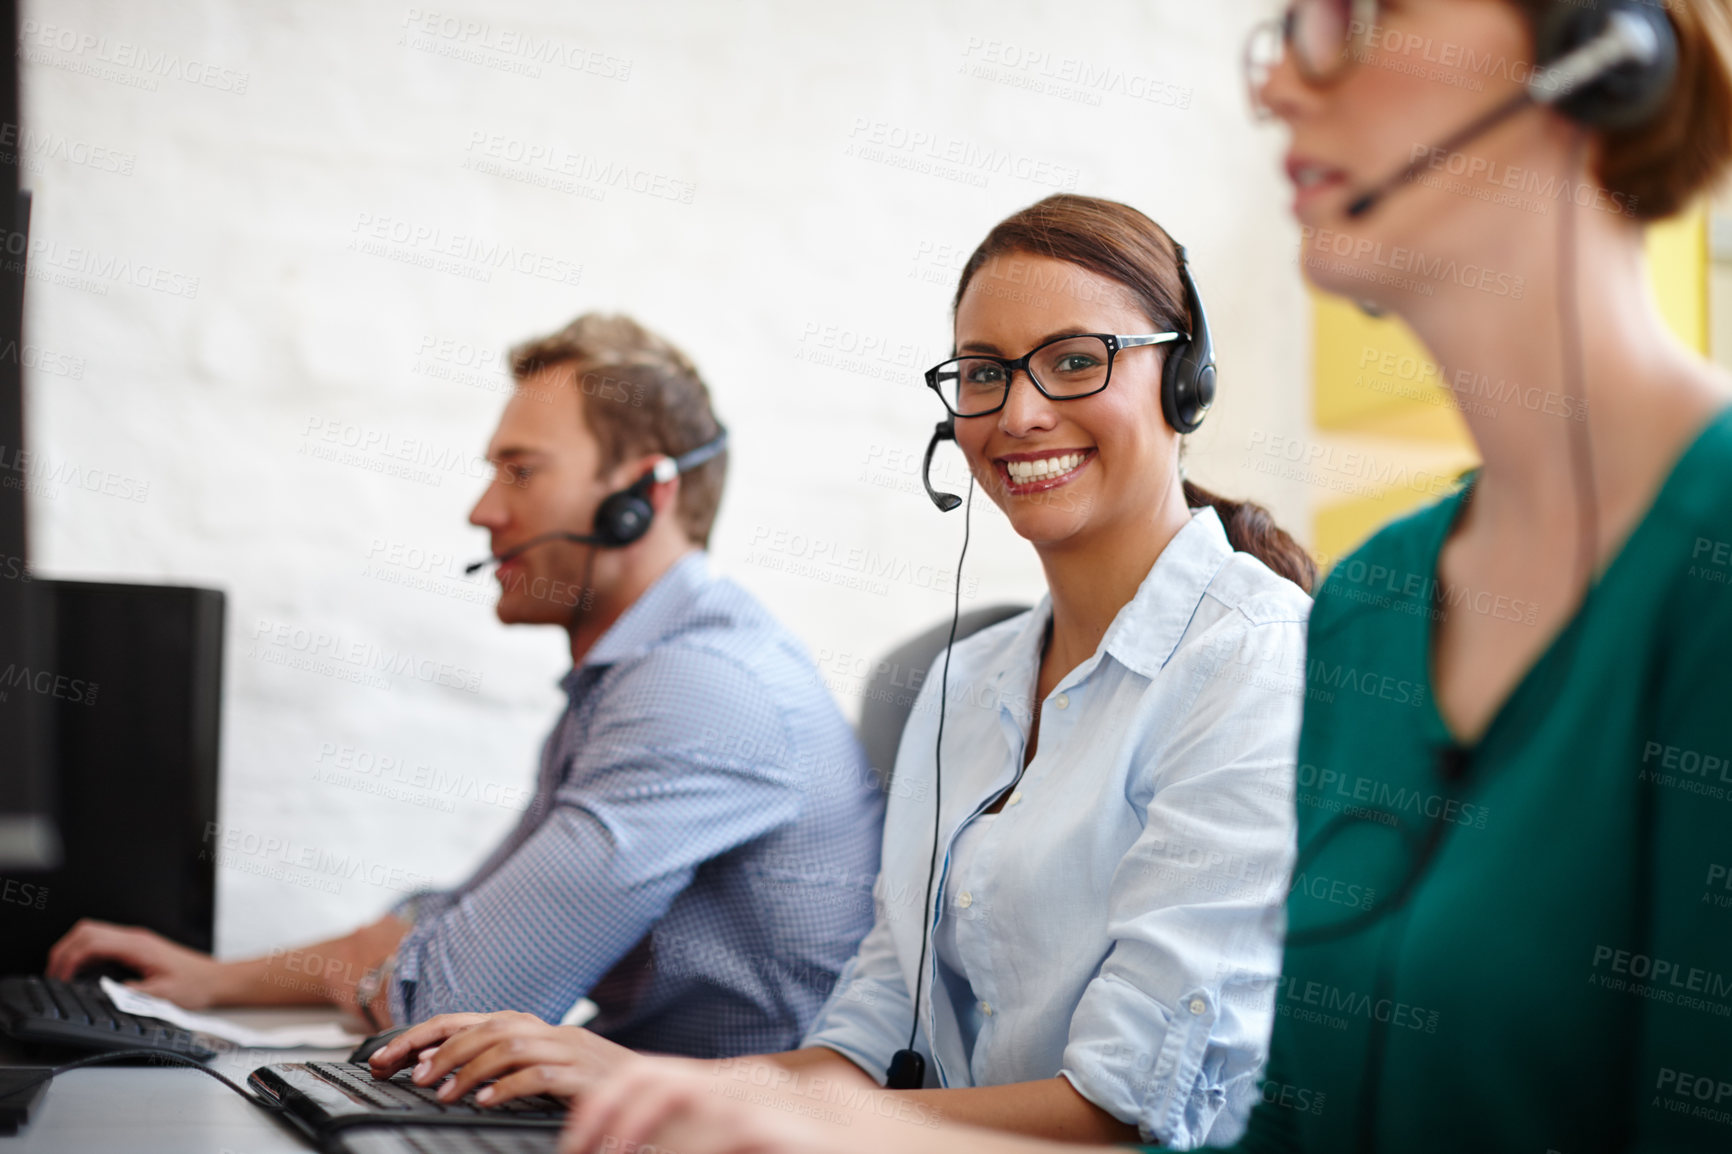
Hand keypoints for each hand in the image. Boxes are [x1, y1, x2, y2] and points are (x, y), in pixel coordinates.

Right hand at [45, 920, 224, 1008]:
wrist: (216, 980)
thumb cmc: (195, 985)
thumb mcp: (162, 996)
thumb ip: (133, 995)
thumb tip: (106, 994)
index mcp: (138, 946)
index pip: (92, 941)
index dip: (69, 958)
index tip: (61, 979)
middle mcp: (134, 938)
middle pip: (86, 931)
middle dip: (63, 950)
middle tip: (53, 975)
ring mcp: (135, 940)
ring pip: (93, 933)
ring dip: (73, 950)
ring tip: (62, 974)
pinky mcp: (136, 947)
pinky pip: (103, 943)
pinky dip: (86, 954)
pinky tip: (82, 972)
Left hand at [370, 1012, 630, 1104]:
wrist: (645, 1088)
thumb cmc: (585, 1081)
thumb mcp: (535, 1066)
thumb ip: (492, 1061)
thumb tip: (435, 1065)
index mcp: (528, 1026)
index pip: (464, 1020)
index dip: (420, 1036)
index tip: (383, 1059)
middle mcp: (545, 1030)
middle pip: (484, 1026)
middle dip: (442, 1050)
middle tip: (414, 1077)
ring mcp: (565, 1048)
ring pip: (508, 1044)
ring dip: (469, 1068)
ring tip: (444, 1093)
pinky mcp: (581, 1074)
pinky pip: (538, 1074)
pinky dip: (507, 1086)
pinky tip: (485, 1102)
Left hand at [561, 1056, 915, 1153]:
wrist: (919, 1151)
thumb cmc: (839, 1148)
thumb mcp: (774, 1134)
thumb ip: (722, 1133)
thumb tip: (663, 1147)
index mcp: (738, 1088)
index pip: (650, 1076)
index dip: (603, 1106)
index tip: (577, 1144)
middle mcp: (748, 1088)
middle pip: (654, 1079)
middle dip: (606, 1116)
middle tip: (581, 1153)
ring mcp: (770, 1107)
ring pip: (681, 1100)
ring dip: (637, 1134)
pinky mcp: (789, 1130)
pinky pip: (726, 1132)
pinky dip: (688, 1148)